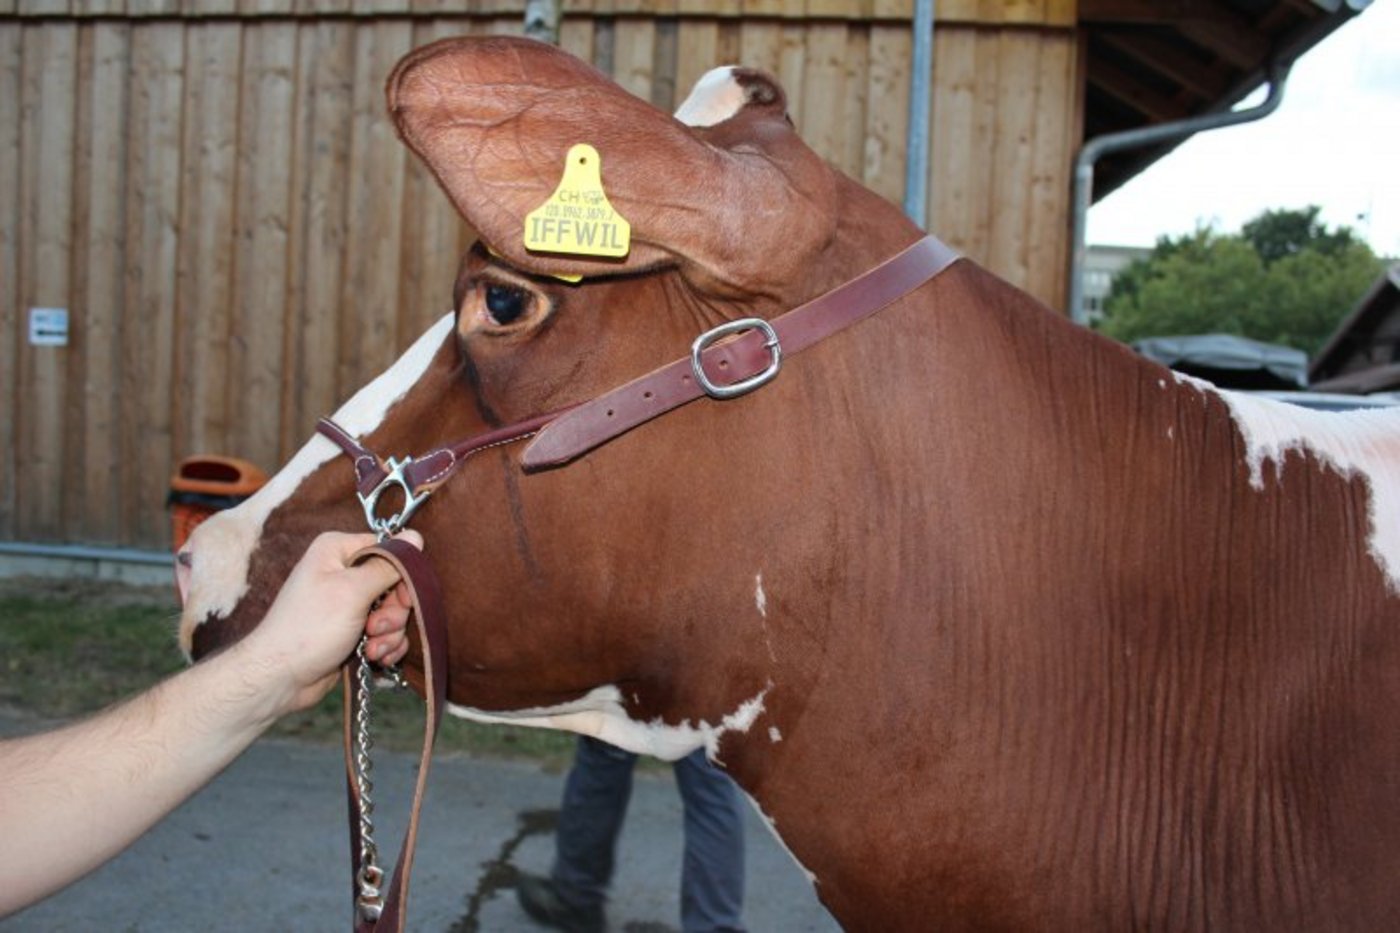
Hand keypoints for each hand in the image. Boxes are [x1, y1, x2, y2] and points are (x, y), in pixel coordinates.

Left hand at [238, 530, 423, 713]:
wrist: (281, 678)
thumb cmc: (309, 629)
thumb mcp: (352, 591)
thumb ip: (388, 565)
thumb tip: (415, 536)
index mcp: (337, 550)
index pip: (390, 549)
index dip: (402, 575)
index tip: (400, 598)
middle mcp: (343, 571)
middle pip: (396, 583)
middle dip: (394, 611)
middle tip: (376, 628)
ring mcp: (348, 602)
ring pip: (394, 611)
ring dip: (390, 633)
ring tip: (372, 648)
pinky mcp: (353, 629)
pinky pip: (386, 632)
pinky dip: (385, 645)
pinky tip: (374, 657)